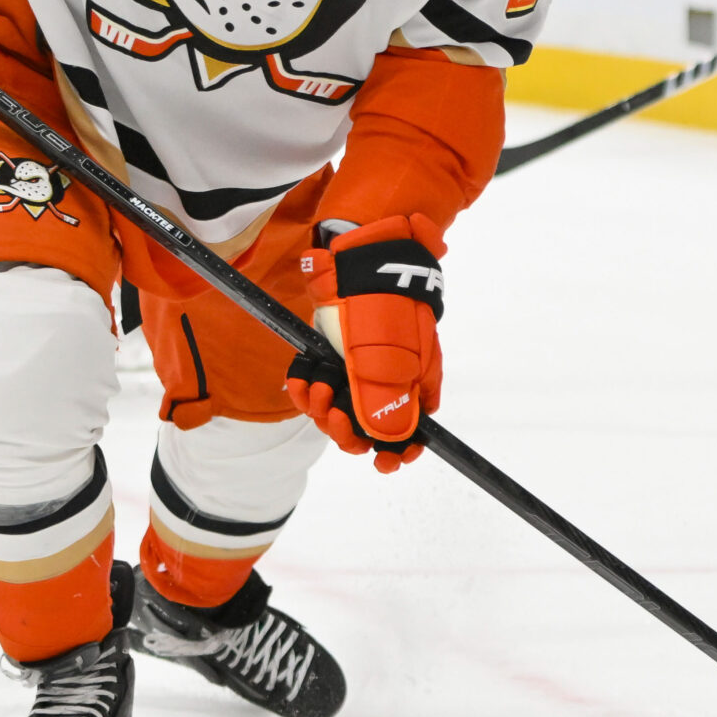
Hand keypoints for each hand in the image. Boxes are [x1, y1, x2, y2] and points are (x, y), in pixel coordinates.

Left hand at [282, 214, 445, 472]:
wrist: (360, 254)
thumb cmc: (382, 305)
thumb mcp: (388, 358)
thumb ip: (387, 404)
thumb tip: (391, 441)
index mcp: (415, 382)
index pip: (412, 432)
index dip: (399, 452)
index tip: (383, 462)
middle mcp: (390, 378)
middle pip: (370, 427)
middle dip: (348, 430)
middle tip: (333, 415)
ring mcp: (360, 365)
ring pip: (340, 409)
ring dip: (321, 409)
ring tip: (314, 389)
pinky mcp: (334, 353)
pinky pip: (318, 387)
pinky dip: (306, 390)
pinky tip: (301, 381)